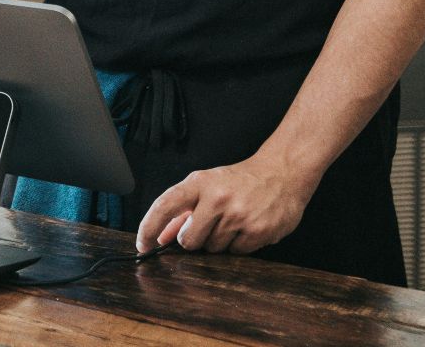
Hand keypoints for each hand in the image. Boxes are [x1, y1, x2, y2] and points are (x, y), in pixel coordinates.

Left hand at [137, 155, 317, 255]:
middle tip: (209, 225)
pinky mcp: (258, 231)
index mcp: (199, 183)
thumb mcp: (207, 185)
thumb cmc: (239, 181)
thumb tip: (160, 237)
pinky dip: (239, 245)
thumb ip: (183, 211)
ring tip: (233, 221)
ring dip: (219, 241)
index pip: (165, 206)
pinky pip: (237, 252)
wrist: (282, 172)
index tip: (142, 244)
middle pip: (189, 240)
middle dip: (194, 239)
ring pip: (213, 248)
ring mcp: (239, 215)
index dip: (149, 227)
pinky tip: (248, 227)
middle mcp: (217, 198)